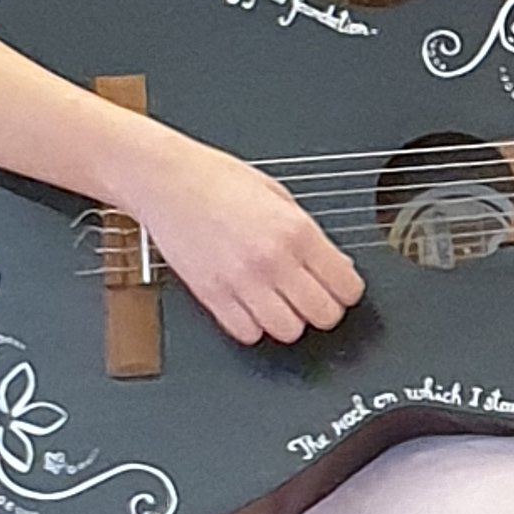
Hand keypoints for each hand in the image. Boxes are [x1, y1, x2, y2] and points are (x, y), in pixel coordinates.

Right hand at [122, 126, 364, 345]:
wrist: (166, 180)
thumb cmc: (218, 180)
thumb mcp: (280, 195)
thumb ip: (310, 234)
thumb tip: (336, 264)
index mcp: (297, 231)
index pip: (346, 286)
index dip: (347, 291)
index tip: (340, 288)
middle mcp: (273, 260)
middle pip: (323, 316)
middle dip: (323, 310)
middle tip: (312, 298)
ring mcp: (241, 281)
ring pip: (289, 332)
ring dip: (289, 321)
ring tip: (280, 303)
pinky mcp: (212, 295)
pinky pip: (247, 334)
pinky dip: (253, 326)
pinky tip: (250, 306)